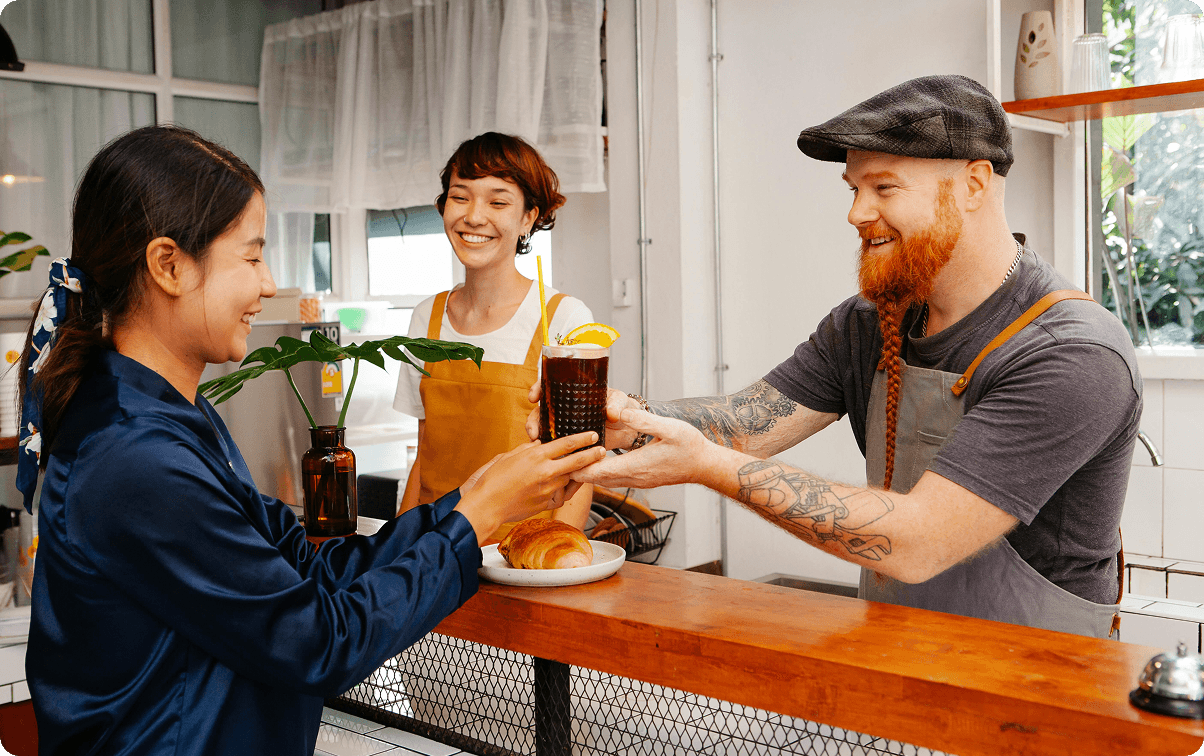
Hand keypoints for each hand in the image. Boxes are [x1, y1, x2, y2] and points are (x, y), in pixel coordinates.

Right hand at [455, 432, 606, 543]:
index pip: (567, 444)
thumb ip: (528, 449)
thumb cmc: (493, 479)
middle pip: (577, 462)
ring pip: (570, 479)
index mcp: (536, 456)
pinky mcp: (546, 503)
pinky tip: (565, 486)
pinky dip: (563, 489)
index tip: (593, 435)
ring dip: (578, 474)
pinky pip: (560, 494)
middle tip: (602, 451)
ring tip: (585, 468)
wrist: (487, 505)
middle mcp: (545, 472)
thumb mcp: (510, 456)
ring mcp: (547, 489)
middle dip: (592, 455)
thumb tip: (540, 444)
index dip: (583, 439)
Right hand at [524, 383, 637, 450]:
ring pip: (545, 431)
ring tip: (537, 445)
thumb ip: (615, 405)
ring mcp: (567, 427)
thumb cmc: (622, 408)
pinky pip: (557, 447)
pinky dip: (551, 453)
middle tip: (533, 431)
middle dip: (533, 421)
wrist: (628, 430)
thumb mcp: (619, 402)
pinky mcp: (572, 443)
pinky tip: (549, 457)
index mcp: (574, 394)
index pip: (550, 387)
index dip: (538, 390)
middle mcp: (566, 410)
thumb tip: (611, 413)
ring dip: (538, 438)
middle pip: (541, 412)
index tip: (534, 397)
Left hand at [571, 408, 710, 488]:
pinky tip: (593, 463)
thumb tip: (619, 411)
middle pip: (594, 480)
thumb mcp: (668, 428)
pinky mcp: (640, 479)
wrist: (705, 465)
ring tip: (568, 462)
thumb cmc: (690, 446)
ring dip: (585, 474)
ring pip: (602, 481)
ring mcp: (636, 481)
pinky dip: (598, 473)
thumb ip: (643, 420)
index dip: (576, 467)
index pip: (596, 472)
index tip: (559, 460)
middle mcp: (632, 478)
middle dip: (574, 472)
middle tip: (555, 462)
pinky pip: (612, 480)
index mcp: (635, 466)